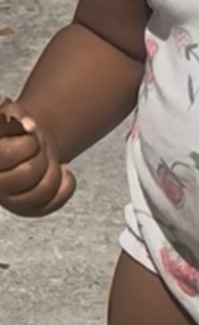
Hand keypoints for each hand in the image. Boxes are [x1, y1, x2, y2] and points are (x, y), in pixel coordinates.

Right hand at [0, 98, 75, 216]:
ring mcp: (12, 202)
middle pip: (29, 172)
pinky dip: (66, 183)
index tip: (31, 134)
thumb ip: (14, 113)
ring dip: (54, 168)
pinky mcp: (31, 210)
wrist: (27, 144)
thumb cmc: (15, 129)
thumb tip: (28, 124)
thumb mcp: (12, 114)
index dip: (27, 142)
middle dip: (40, 154)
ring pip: (44, 189)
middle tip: (37, 147)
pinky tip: (62, 171)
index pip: (6, 156)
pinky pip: (55, 201)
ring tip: (47, 158)